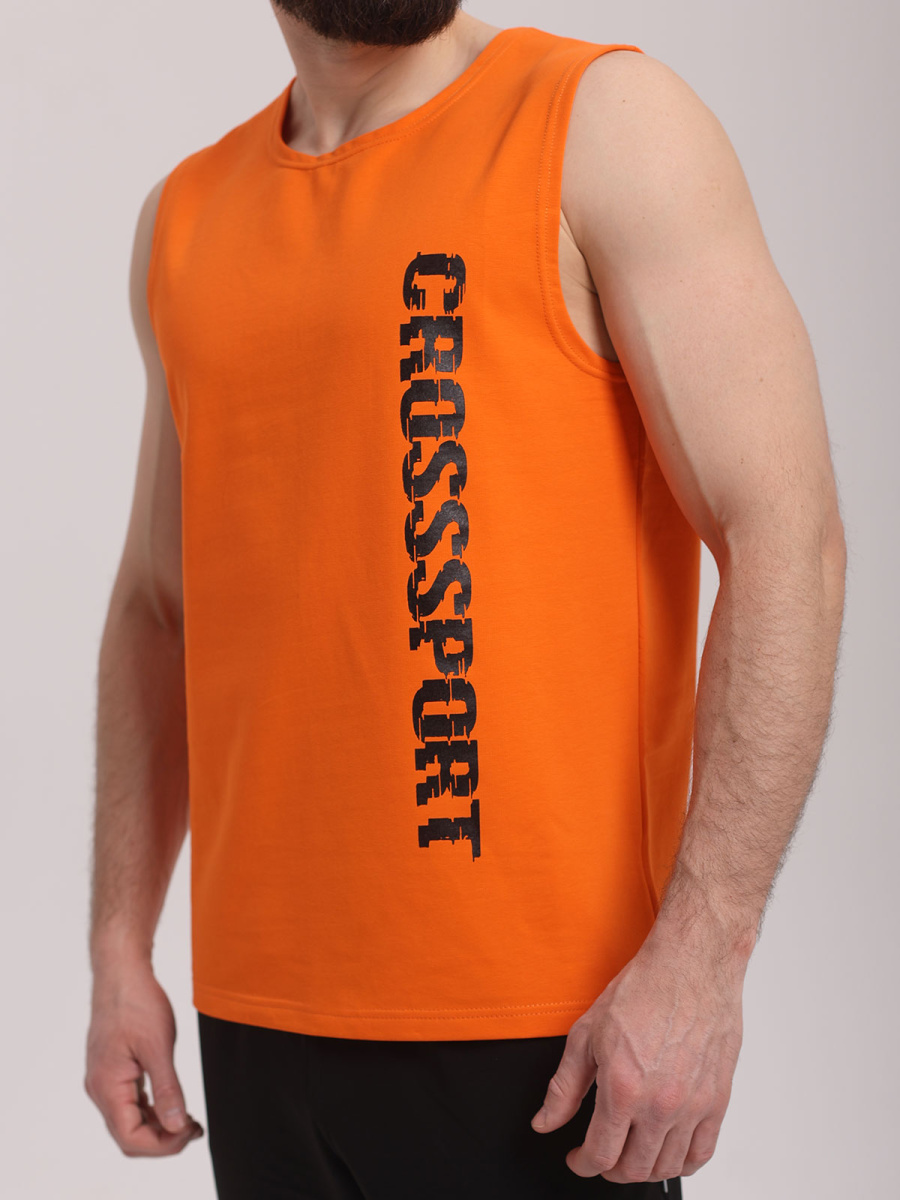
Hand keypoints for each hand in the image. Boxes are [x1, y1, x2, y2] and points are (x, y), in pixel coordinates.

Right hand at [84, 959, 203, 1156]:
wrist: (121, 972)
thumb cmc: (137, 1002)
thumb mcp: (159, 1047)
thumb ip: (167, 1089)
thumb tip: (176, 1126)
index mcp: (107, 1086)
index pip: (130, 1138)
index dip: (163, 1145)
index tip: (190, 1132)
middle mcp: (100, 1088)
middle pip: (128, 1134)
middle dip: (163, 1139)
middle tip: (194, 1128)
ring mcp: (103, 1079)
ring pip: (128, 1120)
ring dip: (158, 1125)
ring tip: (189, 1120)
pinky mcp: (112, 1070)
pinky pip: (129, 1102)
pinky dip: (151, 1109)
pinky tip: (173, 1104)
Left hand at [530, 927, 746, 1183]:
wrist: (690, 966)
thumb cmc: (643, 990)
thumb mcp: (586, 1034)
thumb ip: (564, 1087)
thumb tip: (545, 1121)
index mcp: (623, 1088)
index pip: (600, 1154)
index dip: (582, 1164)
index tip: (578, 1158)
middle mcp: (660, 1104)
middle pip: (634, 1169)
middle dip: (610, 1169)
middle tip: (601, 1155)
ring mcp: (693, 1106)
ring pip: (668, 1167)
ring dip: (644, 1169)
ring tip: (631, 1152)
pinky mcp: (718, 1100)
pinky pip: (702, 1153)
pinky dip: (682, 1163)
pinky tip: (668, 1151)